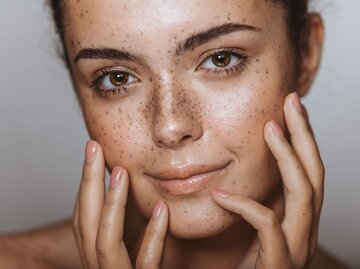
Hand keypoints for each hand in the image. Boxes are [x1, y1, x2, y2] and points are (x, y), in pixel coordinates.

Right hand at [72, 141, 168, 268]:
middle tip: (93, 147)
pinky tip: (161, 209)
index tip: (93, 153)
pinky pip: (146, 263)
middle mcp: (100, 267)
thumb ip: (130, 225)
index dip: (85, 186)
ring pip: (106, 240)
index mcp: (97, 256)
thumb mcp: (133, 247)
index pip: (83, 220)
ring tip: (120, 171)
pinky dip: (152, 236)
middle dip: (88, 183)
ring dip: (112, 203)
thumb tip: (126, 185)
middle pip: (86, 224)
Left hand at [211, 92, 324, 268]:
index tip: (291, 110)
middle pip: (315, 176)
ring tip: (271, 128)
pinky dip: (245, 205)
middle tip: (293, 102)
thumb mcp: (252, 233)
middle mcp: (304, 233)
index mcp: (298, 223)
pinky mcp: (279, 265)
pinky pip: (268, 225)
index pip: (309, 174)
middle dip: (305, 136)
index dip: (304, 141)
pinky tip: (221, 195)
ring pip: (303, 195)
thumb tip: (241, 178)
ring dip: (288, 158)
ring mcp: (296, 250)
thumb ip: (252, 206)